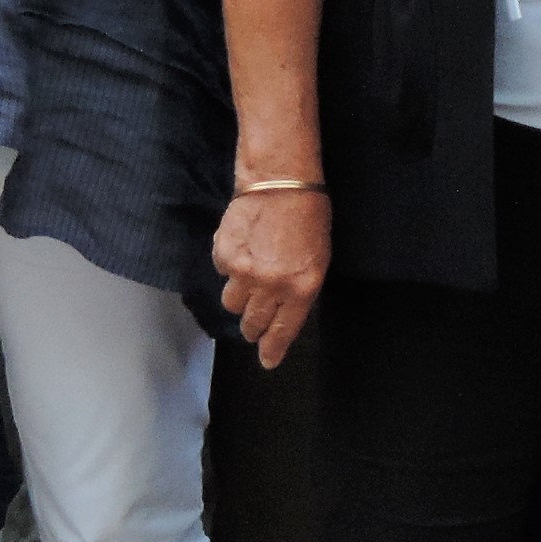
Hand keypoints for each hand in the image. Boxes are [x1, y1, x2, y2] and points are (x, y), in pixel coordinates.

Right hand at [214, 187, 329, 369]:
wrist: (281, 180)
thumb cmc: (309, 216)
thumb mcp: (318, 259)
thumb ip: (300, 290)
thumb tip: (284, 313)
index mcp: (301, 288)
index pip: (282, 331)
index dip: (272, 350)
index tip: (267, 361)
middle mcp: (272, 286)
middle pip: (253, 324)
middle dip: (253, 327)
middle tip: (254, 324)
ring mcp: (244, 272)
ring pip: (232, 304)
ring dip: (240, 297)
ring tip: (250, 276)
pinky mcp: (224, 256)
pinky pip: (222, 274)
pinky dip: (230, 266)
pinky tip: (243, 247)